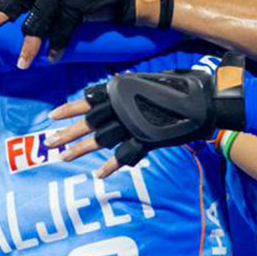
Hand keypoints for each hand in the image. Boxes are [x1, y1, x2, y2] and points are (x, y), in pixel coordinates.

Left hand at [46, 61, 244, 179]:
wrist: (205, 100)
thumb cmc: (180, 86)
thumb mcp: (150, 81)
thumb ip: (130, 90)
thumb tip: (113, 91)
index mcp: (122, 91)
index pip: (88, 99)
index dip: (70, 108)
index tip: (52, 115)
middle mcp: (124, 107)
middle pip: (89, 122)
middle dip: (68, 132)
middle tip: (50, 142)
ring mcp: (134, 124)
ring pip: (101, 139)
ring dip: (81, 149)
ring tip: (64, 157)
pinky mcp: (147, 140)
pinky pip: (125, 155)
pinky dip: (112, 165)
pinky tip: (99, 174)